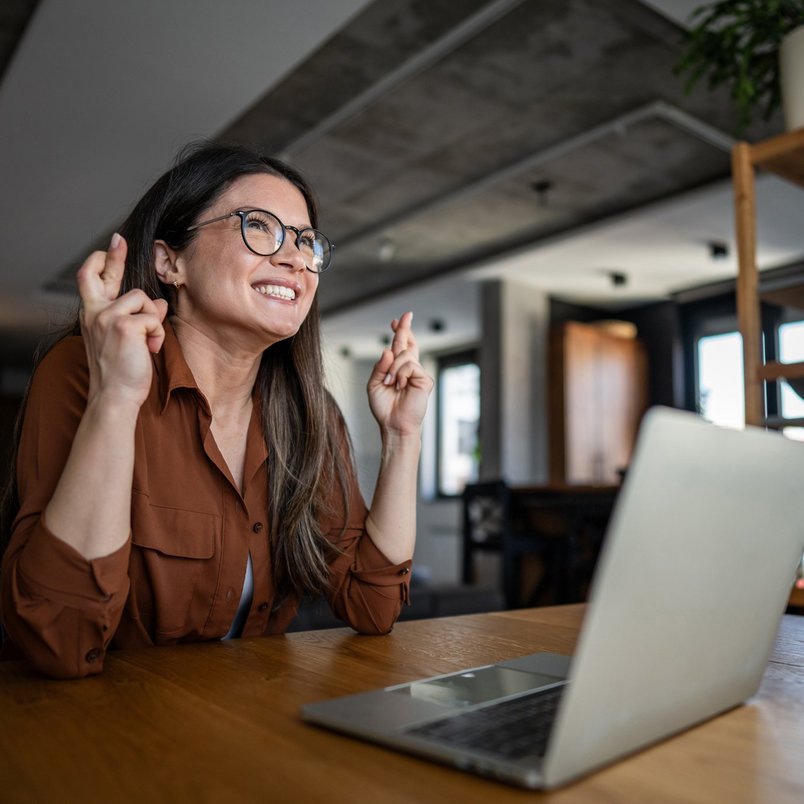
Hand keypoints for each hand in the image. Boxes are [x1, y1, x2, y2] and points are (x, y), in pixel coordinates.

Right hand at [76, 233, 168, 408]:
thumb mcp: (128, 341)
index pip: (91, 280)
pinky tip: (150, 350)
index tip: (113, 244)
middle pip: (100, 274)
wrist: (115, 396)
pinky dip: (158, 334)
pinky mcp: (125, 325)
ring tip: (147, 344)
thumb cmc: (121, 372)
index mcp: (92, 315)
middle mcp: (95, 313)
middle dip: (113, 254)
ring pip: (144, 300)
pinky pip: (154, 318)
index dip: (102, 261)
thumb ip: (138, 319)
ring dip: (154, 321)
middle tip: (119, 240)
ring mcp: (107, 317)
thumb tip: (160, 304)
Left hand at [367, 312, 433, 437]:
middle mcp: (409, 369)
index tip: (396, 321)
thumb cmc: (384, 408)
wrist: (393, 424)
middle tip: (406, 315)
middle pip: (407, 343)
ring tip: (390, 383)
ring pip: (404, 355)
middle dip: (405, 328)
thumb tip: (388, 349)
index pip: (399, 347)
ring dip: (393, 368)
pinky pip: (410, 366)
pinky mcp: (424, 380)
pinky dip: (400, 375)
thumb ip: (380, 367)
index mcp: (397, 369)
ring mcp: (418, 374)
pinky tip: (399, 386)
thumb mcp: (374, 384)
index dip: (399, 333)